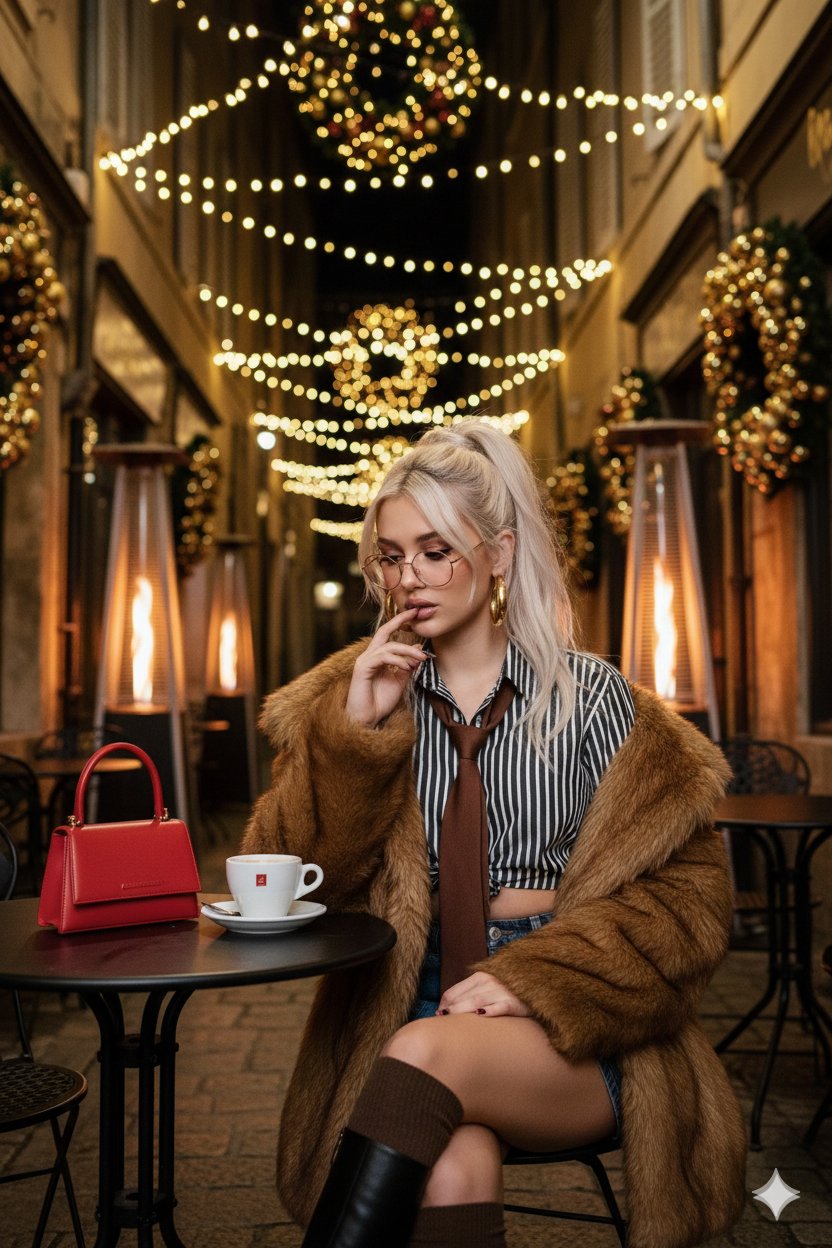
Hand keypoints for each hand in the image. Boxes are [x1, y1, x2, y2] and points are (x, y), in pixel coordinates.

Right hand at [345, 609, 429, 726]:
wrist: (366, 720)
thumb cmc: (380, 702)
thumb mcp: (400, 682)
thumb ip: (407, 666)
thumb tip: (419, 651)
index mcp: (377, 658)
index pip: (388, 635)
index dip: (400, 623)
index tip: (414, 614)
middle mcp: (369, 656)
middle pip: (384, 631)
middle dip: (399, 620)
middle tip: (415, 613)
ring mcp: (364, 661)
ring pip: (389, 646)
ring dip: (408, 651)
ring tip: (421, 660)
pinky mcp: (362, 668)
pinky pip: (383, 658)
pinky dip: (398, 661)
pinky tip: (407, 668)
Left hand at [436, 971, 531, 1017]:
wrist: (535, 985)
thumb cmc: (508, 989)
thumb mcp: (488, 984)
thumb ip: (470, 992)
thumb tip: (447, 1006)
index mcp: (480, 977)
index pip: (454, 991)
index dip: (443, 1004)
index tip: (438, 1015)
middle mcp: (488, 982)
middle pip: (462, 998)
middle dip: (449, 1011)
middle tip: (440, 1023)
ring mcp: (501, 992)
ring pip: (476, 1002)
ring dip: (461, 1012)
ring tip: (451, 1022)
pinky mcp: (513, 1003)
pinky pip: (499, 1007)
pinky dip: (489, 1012)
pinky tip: (479, 1016)